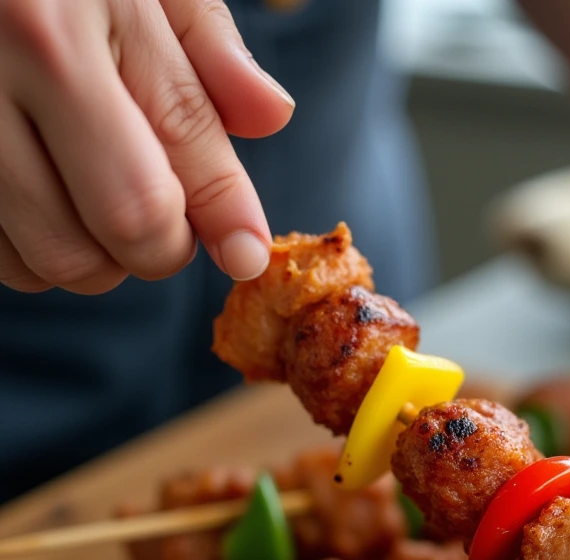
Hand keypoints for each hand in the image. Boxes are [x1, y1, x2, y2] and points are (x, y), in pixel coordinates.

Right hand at [0, 0, 293, 294]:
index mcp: (57, 23)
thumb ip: (204, 45)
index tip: (246, 252)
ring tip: (92, 193)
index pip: (173, 164)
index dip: (225, 221)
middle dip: (160, 244)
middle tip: (160, 210)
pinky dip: (32, 249)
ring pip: (52, 260)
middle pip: (122, 231)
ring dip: (94, 254)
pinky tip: (41, 196)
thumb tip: (271, 116)